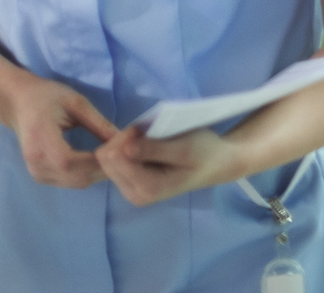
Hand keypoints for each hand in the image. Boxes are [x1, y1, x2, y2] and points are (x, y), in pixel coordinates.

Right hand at [0, 75, 118, 188]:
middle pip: (78, 177)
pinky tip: (95, 161)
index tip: (119, 150)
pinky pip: (71, 182)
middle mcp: (36, 162)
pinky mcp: (40, 177)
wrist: (19, 103)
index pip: (72, 161)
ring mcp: (37, 172)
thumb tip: (124, 142)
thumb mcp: (75, 102)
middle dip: (103, 168)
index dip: (98, 160)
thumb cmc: (46, 97)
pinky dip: (87, 174)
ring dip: (97, 173)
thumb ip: (99, 123)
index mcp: (41, 139)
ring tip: (110, 157)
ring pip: (77, 182)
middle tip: (121, 155)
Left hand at [96, 124, 245, 205]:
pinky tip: (146, 145)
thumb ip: (154, 150)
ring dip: (126, 141)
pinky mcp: (130, 182)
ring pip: (108, 157)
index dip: (127, 136)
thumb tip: (124, 150)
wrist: (215, 163)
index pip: (114, 156)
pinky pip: (115, 159)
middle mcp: (135, 194)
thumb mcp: (183, 147)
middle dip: (124, 139)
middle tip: (150, 133)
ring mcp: (131, 190)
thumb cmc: (202, 152)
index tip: (147, 129)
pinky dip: (127, 146)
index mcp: (148, 189)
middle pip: (107, 158)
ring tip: (151, 139)